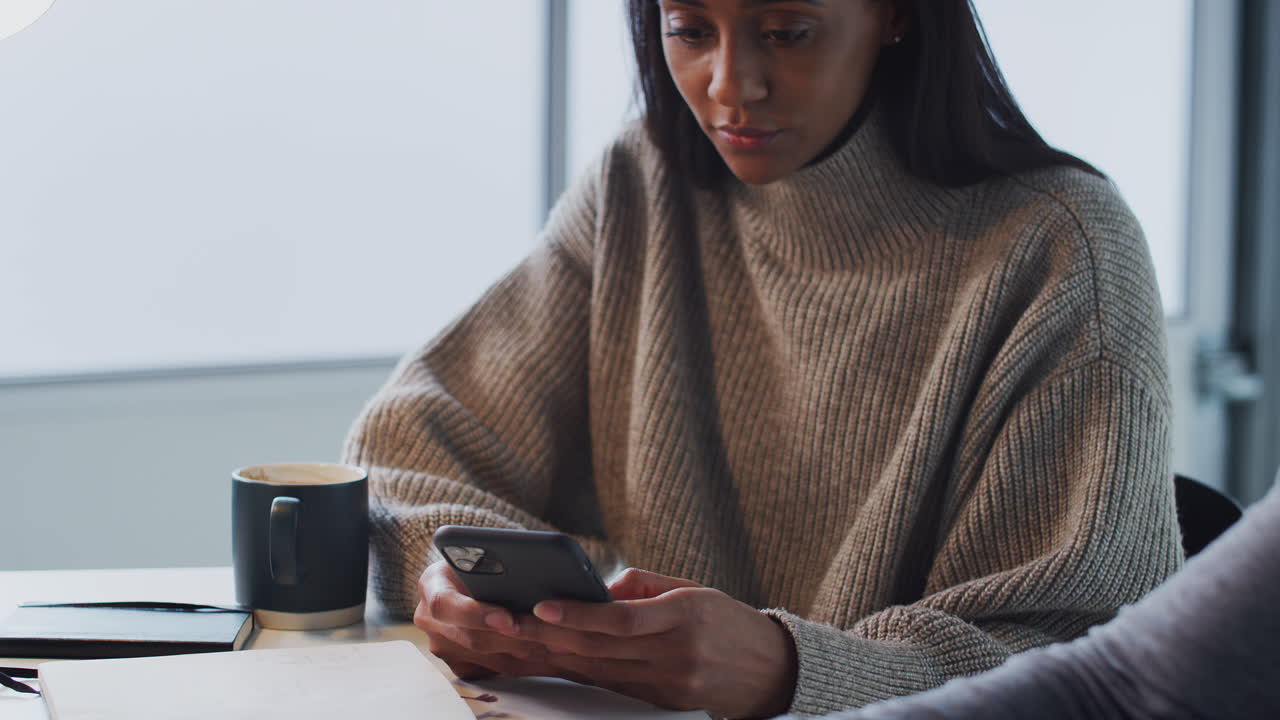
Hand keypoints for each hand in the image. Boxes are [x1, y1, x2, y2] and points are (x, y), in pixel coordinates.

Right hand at [413, 560, 568, 680]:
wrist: (469, 575)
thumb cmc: (482, 558)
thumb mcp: (484, 551)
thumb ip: (497, 563)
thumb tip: (530, 577)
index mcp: (431, 584)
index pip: (445, 604)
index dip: (476, 614)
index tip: (507, 618)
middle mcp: (430, 619)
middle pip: (471, 639)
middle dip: (513, 639)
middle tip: (548, 638)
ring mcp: (443, 645)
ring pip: (488, 659)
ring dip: (526, 655)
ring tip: (559, 648)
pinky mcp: (460, 664)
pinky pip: (495, 672)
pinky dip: (526, 664)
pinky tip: (553, 657)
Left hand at [514, 568, 798, 717]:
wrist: (771, 672)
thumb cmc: (727, 622)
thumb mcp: (693, 589)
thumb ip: (643, 585)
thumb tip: (597, 588)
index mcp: (685, 617)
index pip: (621, 620)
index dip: (578, 614)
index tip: (541, 604)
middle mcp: (675, 656)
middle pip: (600, 650)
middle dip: (551, 637)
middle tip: (509, 621)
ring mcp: (667, 686)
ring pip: (598, 672)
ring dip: (556, 657)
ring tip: (518, 639)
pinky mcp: (661, 704)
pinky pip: (610, 686)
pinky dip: (578, 673)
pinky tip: (550, 661)